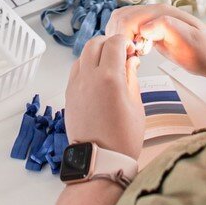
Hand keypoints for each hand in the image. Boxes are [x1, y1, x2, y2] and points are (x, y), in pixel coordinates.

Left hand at [64, 35, 143, 160]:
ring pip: (83, 54)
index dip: (124, 42)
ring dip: (95, 53)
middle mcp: (89, 78)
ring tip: (107, 66)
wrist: (100, 162)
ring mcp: (76, 85)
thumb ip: (132, 77)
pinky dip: (85, 66)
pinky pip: (75, 70)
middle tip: (120, 54)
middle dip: (109, 44)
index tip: (130, 50)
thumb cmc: (122, 140)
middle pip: (95, 43)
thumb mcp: (136, 106)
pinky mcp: (69, 95)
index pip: (114, 43)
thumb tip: (131, 60)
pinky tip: (96, 77)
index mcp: (109, 78)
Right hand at [106, 4, 205, 77]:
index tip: (130, 54)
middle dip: (117, 37)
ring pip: (122, 22)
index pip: (126, 19)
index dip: (122, 38)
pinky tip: (134, 53)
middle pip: (120, 17)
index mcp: (160, 13)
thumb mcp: (190, 42)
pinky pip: (130, 30)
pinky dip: (125, 41)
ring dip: (119, 38)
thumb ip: (166, 29)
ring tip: (130, 55)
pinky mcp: (152, 31)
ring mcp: (152, 21)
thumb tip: (143, 28)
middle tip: (127, 56)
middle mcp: (154, 13)